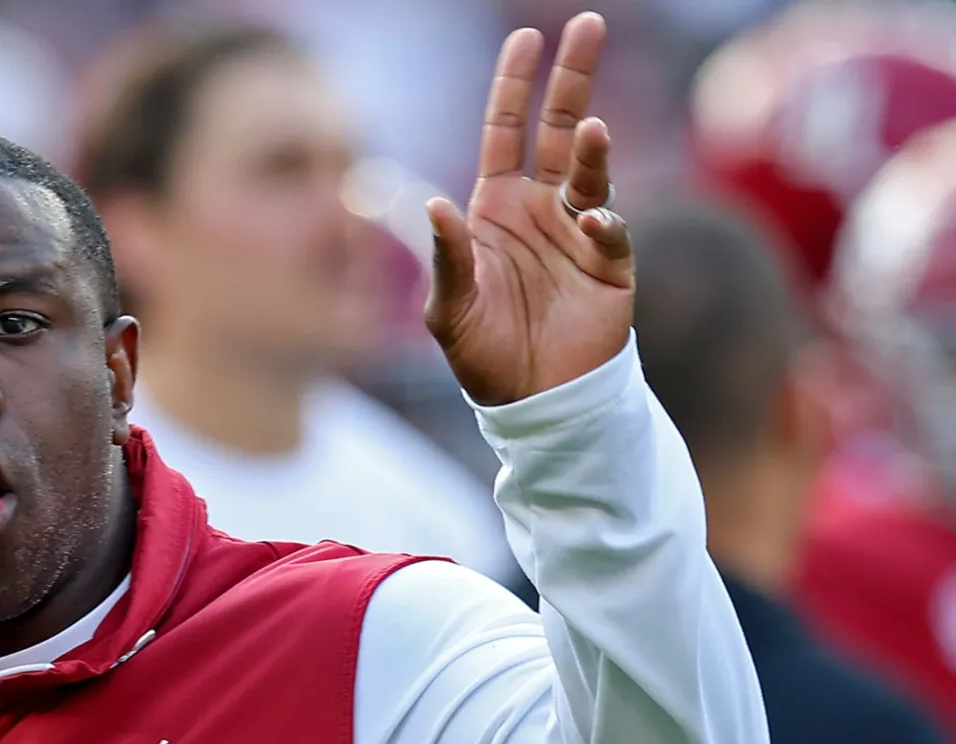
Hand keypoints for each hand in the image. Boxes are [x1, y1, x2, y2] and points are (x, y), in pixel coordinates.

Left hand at [425, 12, 633, 405]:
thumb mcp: (449, 310)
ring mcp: (579, 234)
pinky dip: (603, 224)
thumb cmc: (484, 357)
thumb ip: (447, 258)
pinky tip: (590, 227)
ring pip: (591, 172)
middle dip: (572, 77)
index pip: (507, 132)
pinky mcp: (612, 267)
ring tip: (591, 129)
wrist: (535, 403)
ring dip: (591, 149)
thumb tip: (433, 204)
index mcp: (497, 209)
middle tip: (586, 25)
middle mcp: (541, 211)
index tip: (526, 39)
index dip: (515, 87)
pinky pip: (611, 232)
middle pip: (558, 128)